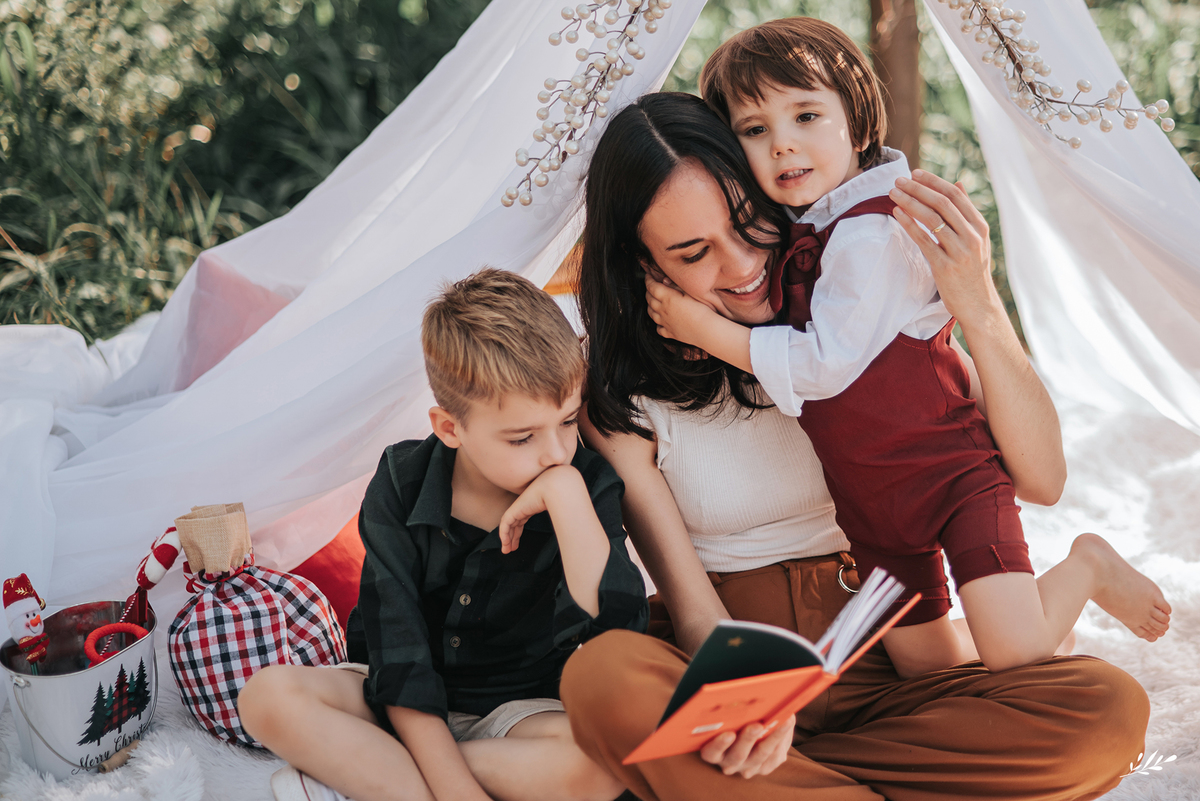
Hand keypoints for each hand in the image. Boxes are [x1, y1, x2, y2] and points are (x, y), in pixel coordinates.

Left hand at [498, 466, 576, 553]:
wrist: (556, 485)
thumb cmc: (562, 495)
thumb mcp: (559, 508)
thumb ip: (560, 517)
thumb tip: (569, 528)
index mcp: (532, 504)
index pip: (522, 519)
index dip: (518, 531)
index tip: (517, 542)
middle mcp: (524, 506)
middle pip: (514, 524)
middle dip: (512, 537)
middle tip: (510, 548)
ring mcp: (518, 508)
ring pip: (508, 526)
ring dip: (507, 539)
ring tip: (506, 550)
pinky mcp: (515, 510)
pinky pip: (505, 525)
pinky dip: (504, 535)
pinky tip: (506, 544)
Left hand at [644, 273, 723, 348]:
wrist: (707, 330)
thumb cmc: (702, 309)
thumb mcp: (690, 292)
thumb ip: (676, 285)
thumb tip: (664, 280)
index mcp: (667, 298)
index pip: (652, 287)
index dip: (648, 280)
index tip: (648, 275)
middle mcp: (663, 311)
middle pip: (649, 299)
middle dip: (648, 291)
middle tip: (650, 286)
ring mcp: (665, 323)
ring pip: (651, 314)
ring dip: (650, 306)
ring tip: (653, 302)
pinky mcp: (670, 333)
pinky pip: (659, 328)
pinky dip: (658, 324)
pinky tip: (661, 321)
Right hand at [698, 714, 794, 778]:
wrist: (750, 735)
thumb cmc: (734, 719)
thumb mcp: (729, 716)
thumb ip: (733, 710)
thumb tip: (746, 694)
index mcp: (714, 752)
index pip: (711, 752)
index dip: (718, 745)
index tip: (729, 734)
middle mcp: (729, 763)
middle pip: (738, 755)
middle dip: (748, 739)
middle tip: (757, 726)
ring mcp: (748, 768)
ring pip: (760, 756)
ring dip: (771, 738)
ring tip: (780, 722)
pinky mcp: (765, 767)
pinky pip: (774, 756)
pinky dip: (782, 738)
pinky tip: (787, 722)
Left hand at [888, 170, 1002, 326]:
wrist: (978, 305)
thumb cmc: (972, 271)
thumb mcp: (976, 239)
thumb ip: (966, 213)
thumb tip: (959, 183)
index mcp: (980, 227)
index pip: (956, 195)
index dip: (934, 182)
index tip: (916, 173)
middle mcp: (972, 236)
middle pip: (942, 203)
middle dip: (918, 189)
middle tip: (898, 180)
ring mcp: (959, 251)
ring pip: (932, 219)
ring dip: (910, 202)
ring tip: (893, 193)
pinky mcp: (945, 266)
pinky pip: (924, 240)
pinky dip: (909, 224)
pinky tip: (897, 214)